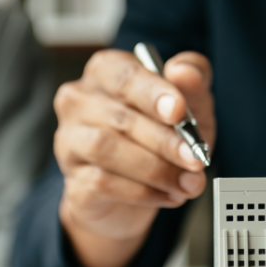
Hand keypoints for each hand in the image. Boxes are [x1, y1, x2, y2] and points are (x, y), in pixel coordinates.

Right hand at [53, 49, 215, 266]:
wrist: (136, 195)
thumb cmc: (159, 139)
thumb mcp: (189, 108)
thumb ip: (193, 84)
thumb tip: (184, 71)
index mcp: (106, 72)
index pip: (126, 77)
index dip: (153, 94)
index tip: (178, 111)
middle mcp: (79, 102)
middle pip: (119, 118)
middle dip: (164, 141)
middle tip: (196, 158)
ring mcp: (69, 142)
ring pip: (106, 150)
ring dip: (155, 169)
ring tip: (188, 183)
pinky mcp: (73, 180)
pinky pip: (103, 183)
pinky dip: (144, 192)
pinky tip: (169, 195)